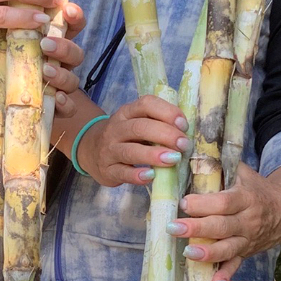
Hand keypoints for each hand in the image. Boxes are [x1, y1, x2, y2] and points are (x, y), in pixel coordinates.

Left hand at [41, 2, 83, 115]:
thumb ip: (2, 21)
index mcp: (50, 41)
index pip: (71, 26)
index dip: (75, 16)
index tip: (67, 9)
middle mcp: (58, 63)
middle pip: (75, 53)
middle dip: (65, 47)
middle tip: (46, 43)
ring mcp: (58, 85)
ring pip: (73, 80)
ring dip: (62, 74)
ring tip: (45, 70)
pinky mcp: (55, 108)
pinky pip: (69, 108)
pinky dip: (66, 103)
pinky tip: (57, 97)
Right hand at [75, 95, 190, 187]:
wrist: (91, 150)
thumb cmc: (125, 136)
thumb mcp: (136, 123)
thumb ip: (158, 124)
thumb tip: (188, 132)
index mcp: (127, 112)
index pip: (146, 104)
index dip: (166, 112)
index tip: (184, 124)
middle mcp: (116, 128)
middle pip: (139, 127)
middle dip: (164, 134)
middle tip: (184, 144)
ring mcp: (110, 149)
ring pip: (130, 150)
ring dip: (153, 154)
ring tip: (173, 159)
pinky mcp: (108, 170)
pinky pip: (122, 173)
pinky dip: (137, 175)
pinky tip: (151, 176)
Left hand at [168, 162, 280, 280]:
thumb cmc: (257, 188)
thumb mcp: (244, 173)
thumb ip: (222, 166)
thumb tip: (192, 152)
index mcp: (246, 198)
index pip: (224, 202)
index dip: (205, 203)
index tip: (184, 202)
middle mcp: (248, 220)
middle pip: (222, 226)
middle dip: (197, 228)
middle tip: (174, 228)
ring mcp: (248, 239)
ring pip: (228, 248)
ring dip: (208, 253)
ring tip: (188, 253)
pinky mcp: (247, 252)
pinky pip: (236, 265)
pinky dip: (226, 274)